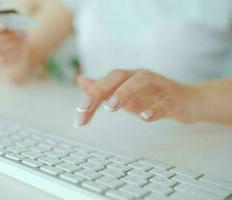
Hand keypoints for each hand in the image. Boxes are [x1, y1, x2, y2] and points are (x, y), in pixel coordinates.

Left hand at [74, 69, 201, 125]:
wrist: (188, 101)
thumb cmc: (153, 97)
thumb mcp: (124, 94)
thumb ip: (103, 88)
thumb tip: (81, 81)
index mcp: (127, 78)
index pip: (104, 83)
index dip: (90, 96)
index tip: (79, 115)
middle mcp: (140, 77)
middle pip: (118, 76)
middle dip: (100, 90)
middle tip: (85, 108)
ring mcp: (158, 86)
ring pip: (141, 81)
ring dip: (125, 92)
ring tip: (111, 106)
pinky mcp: (174, 98)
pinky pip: (165, 102)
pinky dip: (155, 109)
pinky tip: (145, 116)